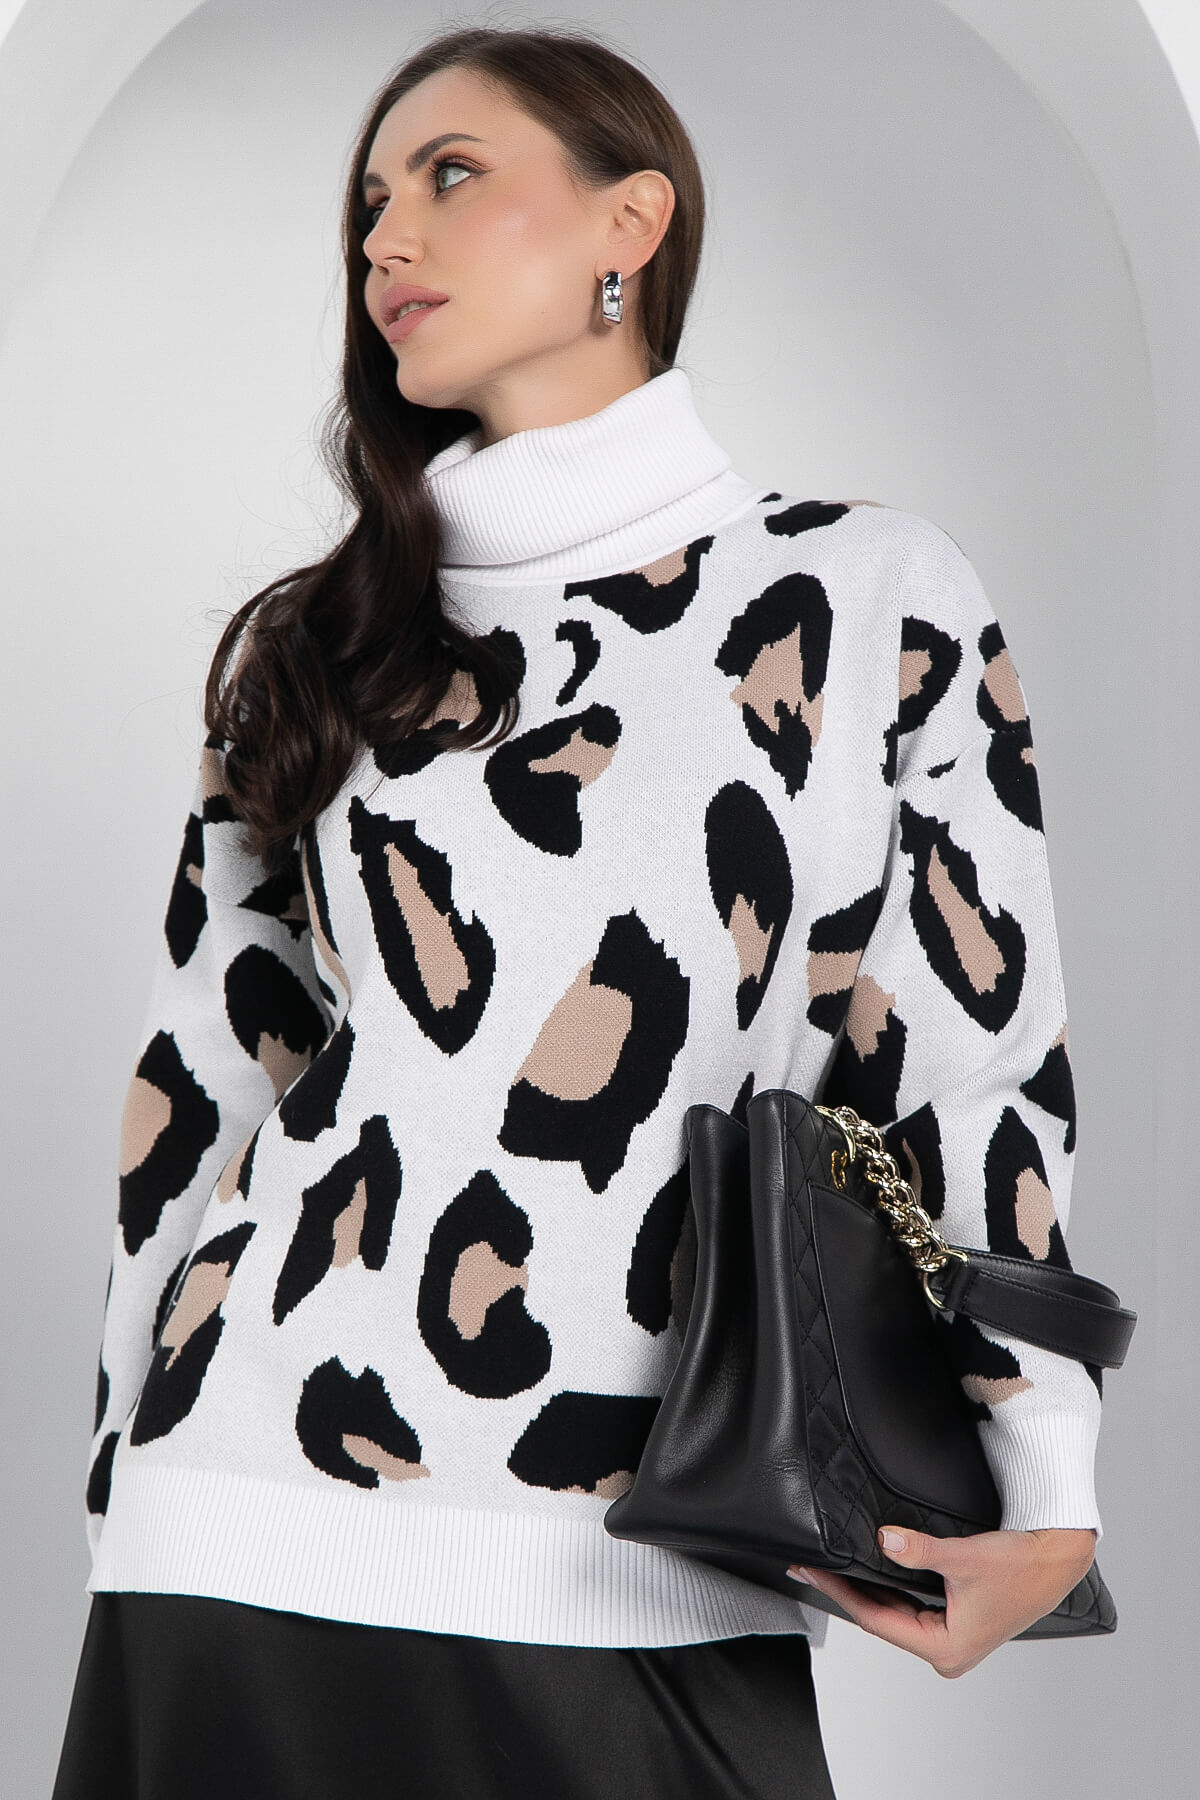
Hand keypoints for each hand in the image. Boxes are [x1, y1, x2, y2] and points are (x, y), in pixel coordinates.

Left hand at [788, 1524, 1096, 1676]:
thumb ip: (921, 1551)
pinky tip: (866, 1576)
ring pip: (893, 1615)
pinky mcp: (953, 1623)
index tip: (813, 1573)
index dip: (842, 1594)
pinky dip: (886, 1591)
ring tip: (828, 1572)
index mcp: (946, 1648)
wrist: (1056, 1559)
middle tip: (808, 1570)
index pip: (878, 1620)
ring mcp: (949, 1639)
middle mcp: (945, 1651)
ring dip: (863, 1593)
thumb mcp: (965, 1558)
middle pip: (881, 1620)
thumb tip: (885, 1540)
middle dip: (845, 1594)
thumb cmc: (1021, 1566)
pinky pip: (908, 1608)